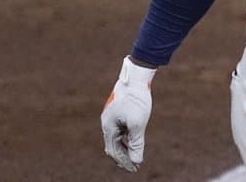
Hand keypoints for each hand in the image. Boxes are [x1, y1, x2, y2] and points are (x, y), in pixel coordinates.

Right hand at [101, 56, 156, 171]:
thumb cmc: (137, 99)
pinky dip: (126, 136)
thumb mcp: (138, 123)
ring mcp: (111, 115)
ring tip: (135, 154)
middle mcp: (106, 122)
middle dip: (123, 156)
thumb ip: (137, 143)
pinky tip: (134, 138)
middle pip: (113, 146)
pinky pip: (120, 128)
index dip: (124, 162)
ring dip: (125, 147)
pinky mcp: (118, 109)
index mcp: (108, 127)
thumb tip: (137, 161)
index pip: (114, 152)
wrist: (136, 76)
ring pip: (117, 137)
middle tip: (134, 166)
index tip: (134, 169)